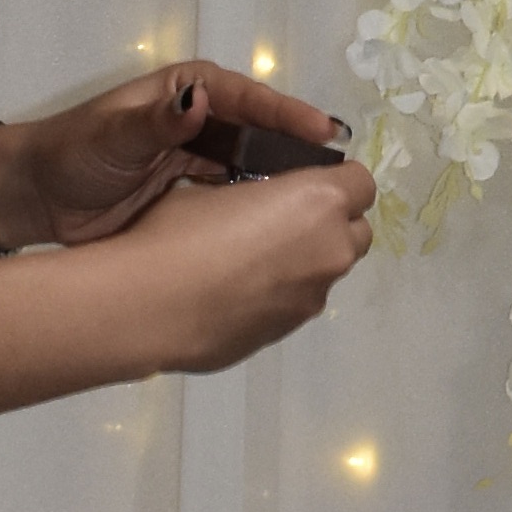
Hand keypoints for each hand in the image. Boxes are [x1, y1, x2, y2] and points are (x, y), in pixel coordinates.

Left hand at [0, 57, 346, 249]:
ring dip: (286, 185)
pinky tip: (284, 230)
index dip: (290, 116)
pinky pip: (239, 199)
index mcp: (188, 91)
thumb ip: (156, 121)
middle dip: (300, 152)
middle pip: (264, 133)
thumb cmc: (71, 154)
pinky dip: (261, 210)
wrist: (36, 200)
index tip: (324, 133)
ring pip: (257, 168)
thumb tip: (199, 99)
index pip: (250, 99)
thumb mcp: (113, 135)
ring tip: (322, 207)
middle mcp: (204, 119)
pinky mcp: (197, 195)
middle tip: (338, 178)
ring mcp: (202, 158)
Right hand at [107, 151, 376, 370]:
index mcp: (320, 201)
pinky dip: (280, 292)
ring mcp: (314, 297)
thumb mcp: (213, 187)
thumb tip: (256, 207)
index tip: (301, 182)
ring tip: (250, 261)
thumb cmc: (178, 229)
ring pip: (327, 270)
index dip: (335, 180)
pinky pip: (298, 301)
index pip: (361, 182)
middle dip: (330, 223)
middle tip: (280, 219)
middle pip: (356, 231)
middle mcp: (332, 250)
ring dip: (305, 260)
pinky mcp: (290, 331)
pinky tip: (234, 293)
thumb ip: (256, 195)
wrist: (150, 306)